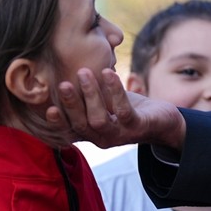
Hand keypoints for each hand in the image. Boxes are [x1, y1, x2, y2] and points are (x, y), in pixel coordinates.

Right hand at [46, 67, 185, 149]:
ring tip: (85, 72)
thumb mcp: (105, 103)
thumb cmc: (127, 109)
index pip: (70, 130)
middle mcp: (103, 138)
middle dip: (71, 103)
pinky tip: (108, 73)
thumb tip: (64, 74)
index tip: (47, 106)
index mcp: (92, 133)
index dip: (58, 122)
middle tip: (63, 83)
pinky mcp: (138, 126)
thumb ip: (87, 96)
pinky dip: (115, 91)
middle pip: (81, 124)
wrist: (162, 121)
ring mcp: (121, 135)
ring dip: (91, 95)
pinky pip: (124, 110)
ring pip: (99, 119)